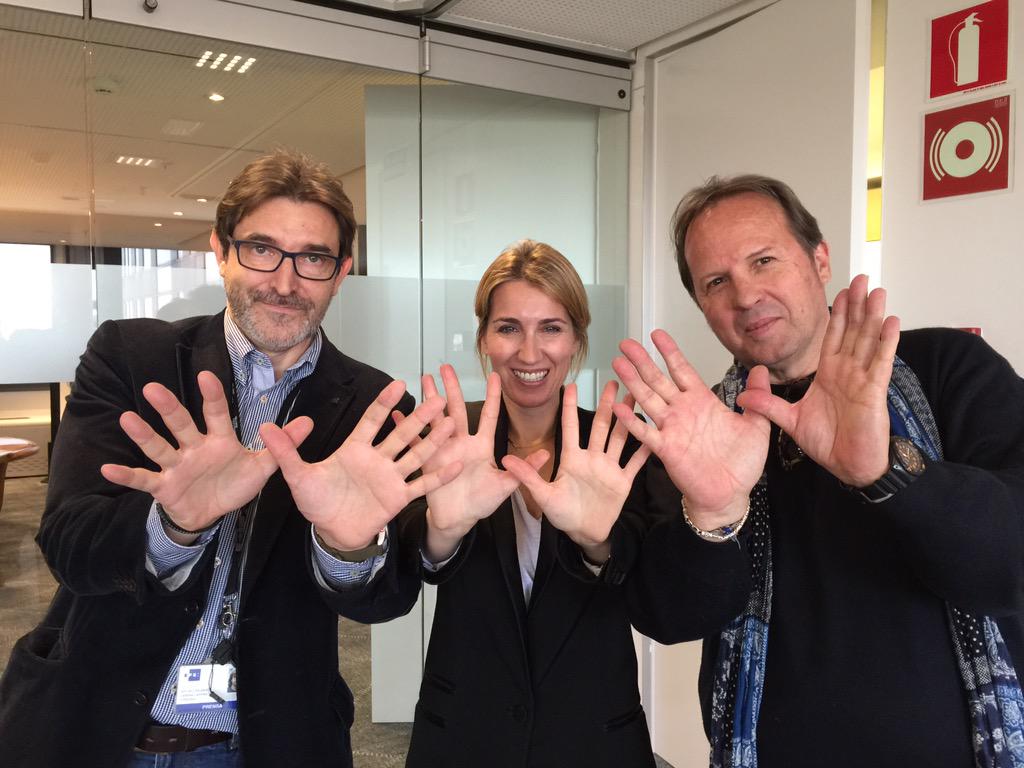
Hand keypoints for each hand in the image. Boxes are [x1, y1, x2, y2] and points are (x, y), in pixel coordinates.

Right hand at [100, 371, 311, 541]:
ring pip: (159, 447)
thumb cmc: (234, 483)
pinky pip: (143, 479)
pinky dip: (127, 475)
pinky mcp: (164, 486)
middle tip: (153, 387)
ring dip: (143, 435)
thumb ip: (282, 445)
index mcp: (219, 440)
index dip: (213, 396)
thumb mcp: (262, 467)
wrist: (212, 514)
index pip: (216, 413)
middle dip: (168, 407)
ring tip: (127, 419)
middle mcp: (194, 448)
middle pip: (180, 424)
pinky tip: (108, 468)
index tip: (206, 376)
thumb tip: (309, 422)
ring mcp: (177, 466)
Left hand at [260, 380, 461, 550]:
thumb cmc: (316, 502)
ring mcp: (390, 477)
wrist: (331, 533)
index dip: (384, 403)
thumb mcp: (297, 477)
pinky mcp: (398, 497)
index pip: (371, 420)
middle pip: (401, 433)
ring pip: (415, 454)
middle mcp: (376, 459)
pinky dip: (438, 476)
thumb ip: (286, 452)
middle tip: (438, 399)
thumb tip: (265, 428)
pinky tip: (456, 464)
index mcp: (355, 449)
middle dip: (420, 416)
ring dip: (434, 440)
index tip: (398, 384)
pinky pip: (421, 485)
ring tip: (453, 423)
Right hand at [414, 366, 545, 561]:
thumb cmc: (482, 502)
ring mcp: (442, 450)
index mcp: (481, 446)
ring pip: (434, 420)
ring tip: (423, 379)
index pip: (489, 416)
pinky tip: (397, 413)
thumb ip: (524, 469)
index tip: (495, 375)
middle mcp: (461, 443)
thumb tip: (546, 454)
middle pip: (456, 410)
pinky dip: (405, 429)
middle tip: (446, 367)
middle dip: (451, 388)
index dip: (493, 396)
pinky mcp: (427, 461)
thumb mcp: (505, 486)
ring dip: (428, 400)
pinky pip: (414, 443)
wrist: (459, 519)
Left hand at [502, 381, 649, 562]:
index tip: (572, 385)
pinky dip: (645, 449)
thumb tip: (505, 459)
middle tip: (615, 381)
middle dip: (607, 404)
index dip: (571, 407)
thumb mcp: (544, 495)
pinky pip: (635, 462)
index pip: (571, 427)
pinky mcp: (623, 481)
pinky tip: (654, 433)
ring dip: (628, 419)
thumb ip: (528, 476)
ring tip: (636, 398)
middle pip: (601, 426)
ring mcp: (609, 468)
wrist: (584, 533)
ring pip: (620, 437)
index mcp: (572, 459)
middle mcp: (592, 458)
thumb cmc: (562, 514)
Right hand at [611, 330, 770, 529]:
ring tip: (618, 364)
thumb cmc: (742, 463)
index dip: (669, 352)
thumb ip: (758, 398)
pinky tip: (618, 407)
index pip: (682, 370)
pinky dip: (631, 421)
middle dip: (642, 360)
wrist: (731, 495)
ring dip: (632, 382)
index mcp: (702, 402)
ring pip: (647, 400)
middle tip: (626, 343)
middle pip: (658, 380)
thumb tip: (760, 370)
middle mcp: (683, 411)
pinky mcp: (666, 449)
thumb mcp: (757, 426)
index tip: (656, 334)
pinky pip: (645, 433)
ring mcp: (672, 429)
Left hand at [736, 274, 899, 486]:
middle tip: (861, 278)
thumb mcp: (790, 420)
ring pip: (868, 340)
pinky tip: (891, 322)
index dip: (837, 315)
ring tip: (876, 290)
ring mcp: (862, 379)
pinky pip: (880, 362)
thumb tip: (742, 395)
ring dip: (873, 315)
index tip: (839, 292)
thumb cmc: (828, 443)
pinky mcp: (873, 391)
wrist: (848, 466)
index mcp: (829, 376)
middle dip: (856, 305)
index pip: (832, 338)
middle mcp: (847, 373)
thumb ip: (768, 405)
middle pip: (852, 331)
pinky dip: (885, 342)